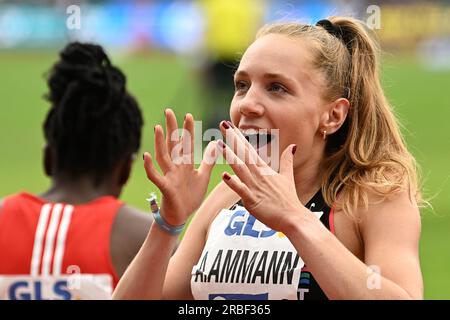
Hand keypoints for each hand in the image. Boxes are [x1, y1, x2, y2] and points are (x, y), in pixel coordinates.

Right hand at [143, 109, 218, 225]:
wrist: (182, 216)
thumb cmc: (190, 197)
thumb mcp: (203, 176)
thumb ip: (208, 160)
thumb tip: (215, 144)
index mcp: (185, 164)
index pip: (186, 143)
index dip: (187, 130)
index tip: (188, 115)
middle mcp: (175, 167)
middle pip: (172, 145)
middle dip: (171, 128)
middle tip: (168, 111)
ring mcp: (169, 176)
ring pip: (163, 156)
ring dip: (159, 142)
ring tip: (157, 127)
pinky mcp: (165, 187)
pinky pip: (155, 176)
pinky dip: (150, 167)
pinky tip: (146, 155)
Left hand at [218, 121, 304, 232]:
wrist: (294, 218)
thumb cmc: (289, 200)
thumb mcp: (288, 177)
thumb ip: (287, 161)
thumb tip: (292, 146)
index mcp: (265, 169)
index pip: (249, 149)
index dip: (239, 137)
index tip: (230, 125)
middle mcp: (259, 175)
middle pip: (243, 153)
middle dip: (232, 138)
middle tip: (223, 124)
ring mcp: (255, 187)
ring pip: (241, 168)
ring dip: (230, 156)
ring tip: (219, 144)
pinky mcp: (253, 200)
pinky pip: (242, 190)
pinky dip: (233, 183)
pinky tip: (224, 175)